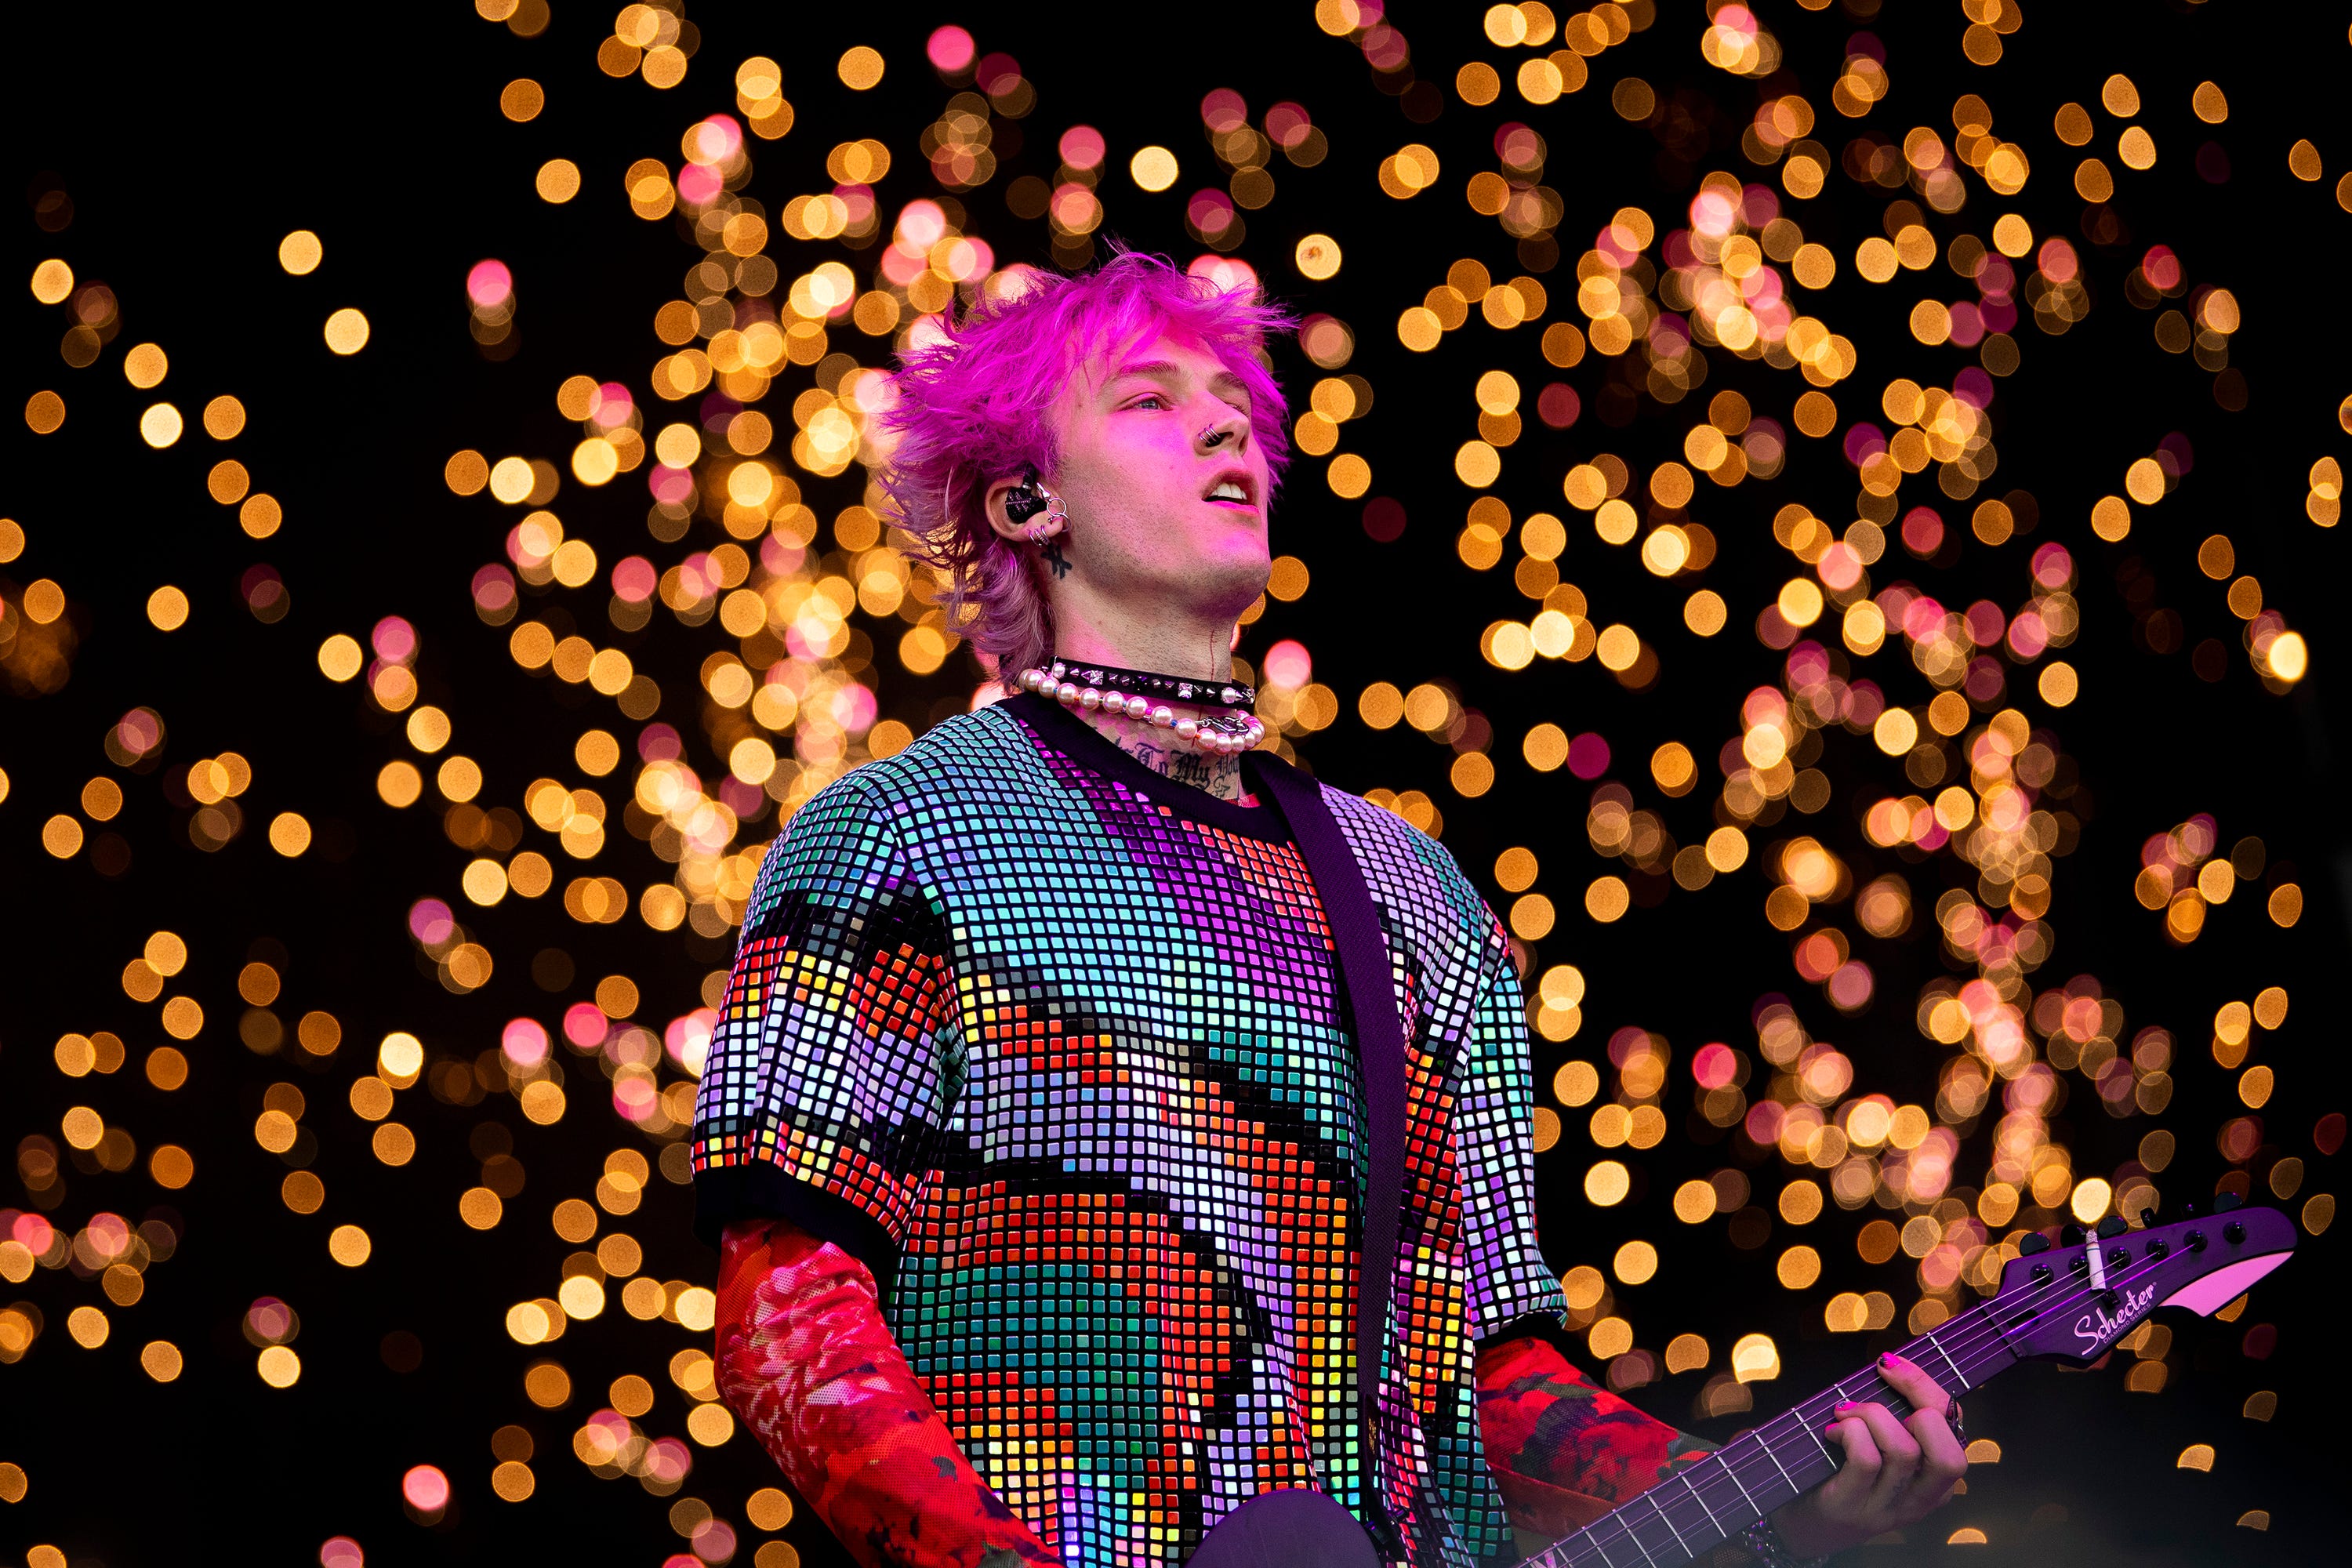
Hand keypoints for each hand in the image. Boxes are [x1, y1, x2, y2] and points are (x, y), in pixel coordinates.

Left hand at [1770, 1352, 1966, 1558]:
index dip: (1925, 1385)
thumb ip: (1893, 1413)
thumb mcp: (1879, 1442)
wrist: (1804, 1523)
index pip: (1954, 1424)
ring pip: (1903, 1451)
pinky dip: (1848, 1432)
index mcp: (1936, 1477)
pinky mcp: (1854, 1508)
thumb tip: (1889, 1363)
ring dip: (1869, 1415)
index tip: (1888, 1363)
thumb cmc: (1843, 1470)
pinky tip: (1832, 1432)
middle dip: (1912, 1405)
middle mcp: (1922, 1498)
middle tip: (1876, 1394)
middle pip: (1948, 1453)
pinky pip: (1866, 1460)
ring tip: (1845, 1414)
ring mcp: (1889, 1508)